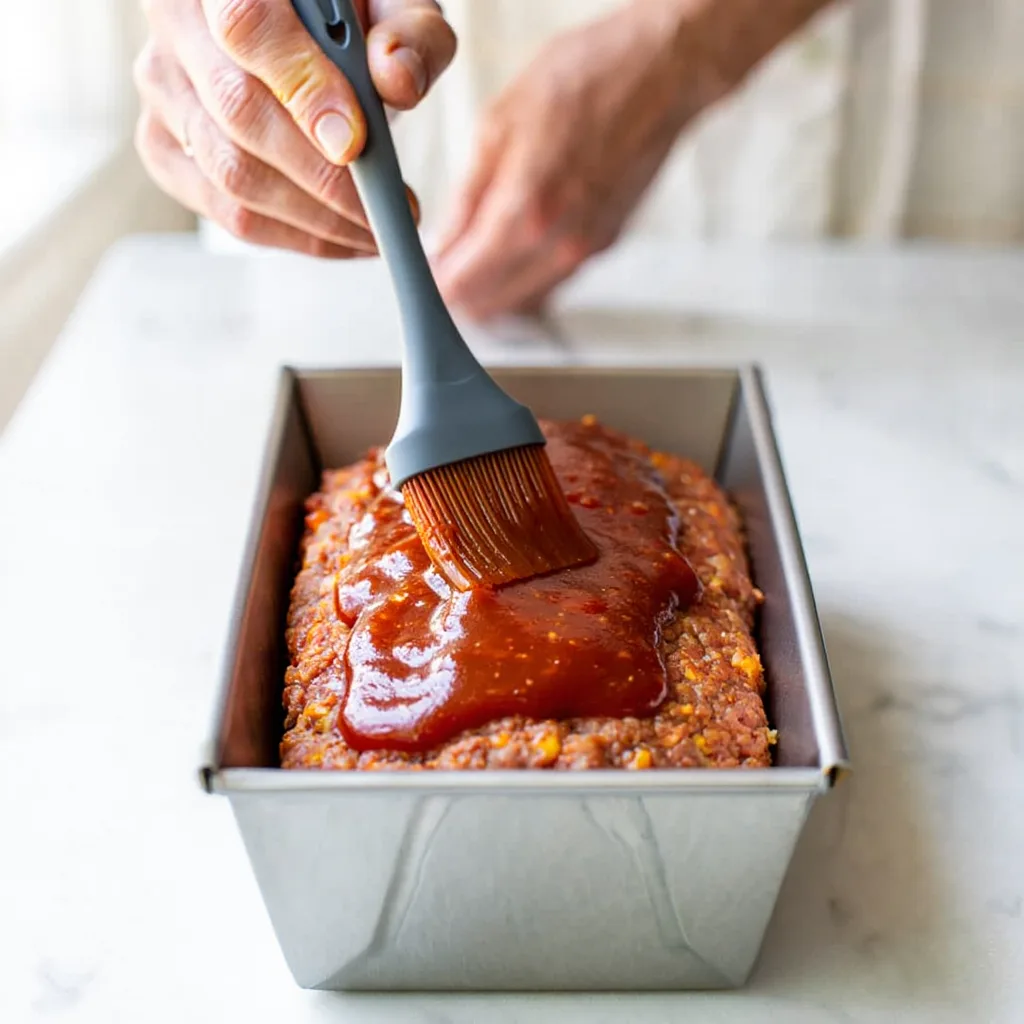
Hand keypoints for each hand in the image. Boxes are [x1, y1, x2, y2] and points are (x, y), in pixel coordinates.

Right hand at [134, 0, 454, 257]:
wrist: (309, 28)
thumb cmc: (350, 14)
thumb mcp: (394, 3)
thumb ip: (408, 32)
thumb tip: (398, 81)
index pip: (247, 24)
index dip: (302, 88)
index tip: (355, 143)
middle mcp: (178, 21)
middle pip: (237, 112)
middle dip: (322, 177)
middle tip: (386, 208)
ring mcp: (164, 87)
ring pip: (229, 173)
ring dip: (314, 219)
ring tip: (374, 230)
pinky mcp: (165, 145)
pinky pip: (224, 210)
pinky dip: (292, 235)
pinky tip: (340, 236)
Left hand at [431, 3, 723, 320]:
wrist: (661, 73)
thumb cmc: (585, 79)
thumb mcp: (499, 125)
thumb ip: (467, 197)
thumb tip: (445, 243)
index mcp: (525, 213)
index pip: (462, 284)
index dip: (436, 282)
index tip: (426, 270)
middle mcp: (558, 245)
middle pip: (490, 306)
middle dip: (460, 291)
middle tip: (446, 265)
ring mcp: (586, 251)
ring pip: (522, 303)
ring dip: (493, 291)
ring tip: (475, 258)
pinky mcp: (604, 246)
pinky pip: (551, 284)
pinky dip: (526, 280)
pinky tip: (514, 251)